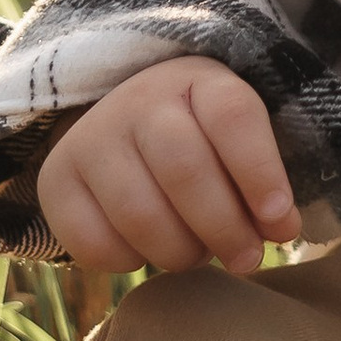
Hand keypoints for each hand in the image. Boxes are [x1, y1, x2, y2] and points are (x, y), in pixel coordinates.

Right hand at [38, 56, 298, 275]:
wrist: (124, 126)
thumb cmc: (203, 141)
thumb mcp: (237, 141)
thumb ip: (264, 181)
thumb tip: (283, 230)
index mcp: (197, 79)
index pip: (233, 117)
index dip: (261, 173)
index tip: (282, 223)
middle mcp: (138, 100)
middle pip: (184, 168)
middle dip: (224, 227)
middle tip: (248, 258)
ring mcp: (92, 137)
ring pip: (140, 213)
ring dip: (180, 252)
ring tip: (198, 254)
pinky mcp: (56, 179)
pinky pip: (94, 242)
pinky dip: (129, 261)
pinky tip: (146, 249)